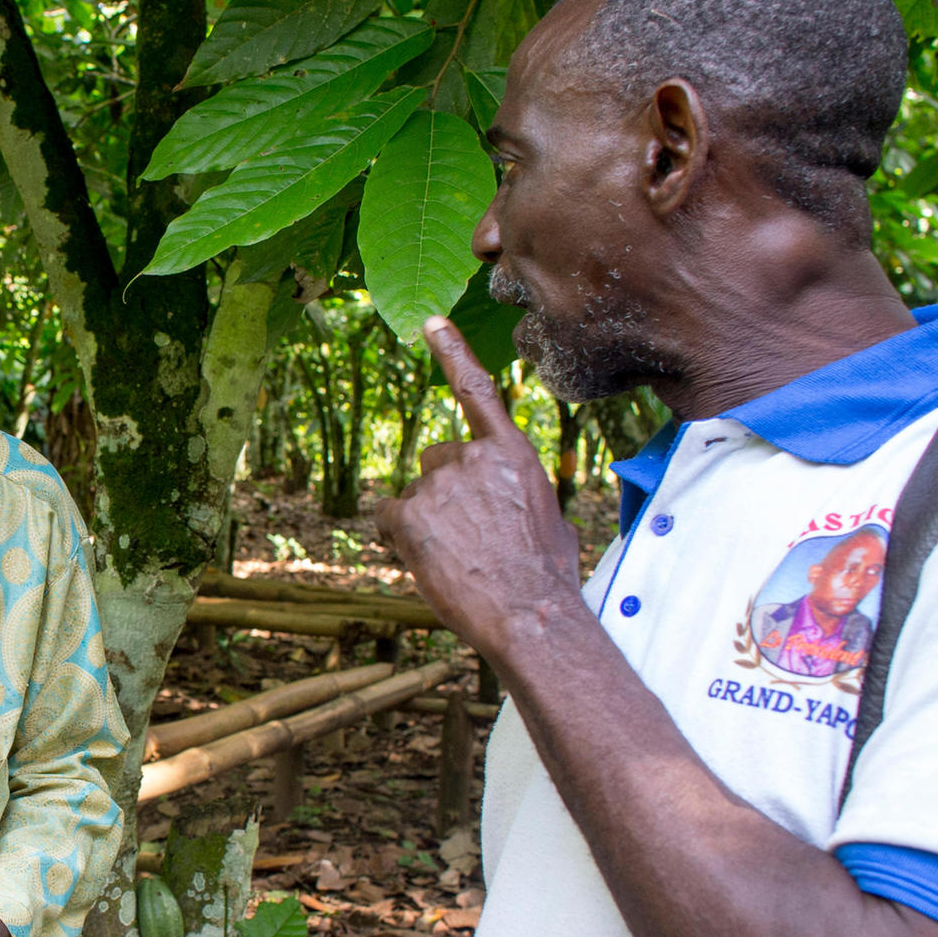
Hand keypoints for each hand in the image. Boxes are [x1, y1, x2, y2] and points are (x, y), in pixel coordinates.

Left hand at [376, 316, 587, 669]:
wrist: (530, 613)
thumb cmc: (545, 576)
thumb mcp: (548, 517)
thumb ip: (517, 490)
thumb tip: (506, 500)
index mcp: (512, 453)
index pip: (477, 391)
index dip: (452, 353)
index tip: (429, 323)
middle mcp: (473, 457)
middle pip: (438, 459)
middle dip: (445, 493)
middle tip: (470, 538)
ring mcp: (440, 482)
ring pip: (417, 495)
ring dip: (428, 522)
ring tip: (460, 558)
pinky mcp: (411, 512)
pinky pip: (389, 516)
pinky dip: (399, 537)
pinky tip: (428, 560)